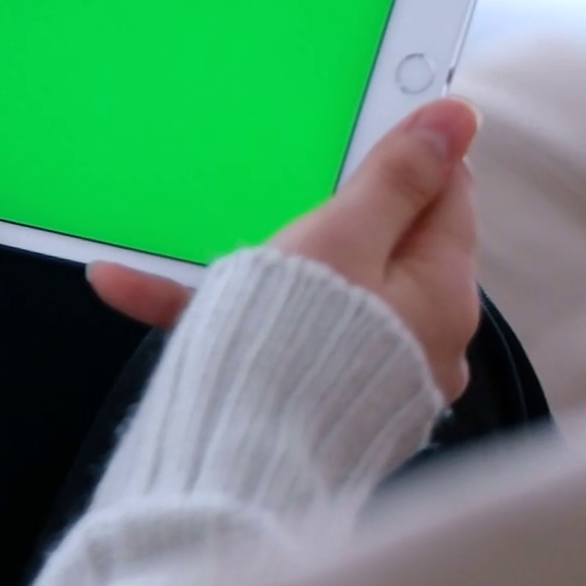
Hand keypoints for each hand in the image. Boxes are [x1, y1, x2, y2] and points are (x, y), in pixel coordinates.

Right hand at [91, 99, 483, 398]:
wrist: (240, 467)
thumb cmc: (300, 343)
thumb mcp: (344, 240)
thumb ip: (395, 179)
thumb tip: (459, 117)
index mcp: (441, 292)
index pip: (449, 196)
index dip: (411, 152)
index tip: (361, 121)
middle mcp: (421, 339)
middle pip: (379, 247)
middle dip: (319, 211)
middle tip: (271, 177)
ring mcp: (367, 375)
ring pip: (308, 295)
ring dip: (241, 264)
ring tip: (173, 236)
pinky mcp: (313, 402)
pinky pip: (265, 338)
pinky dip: (207, 312)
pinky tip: (126, 287)